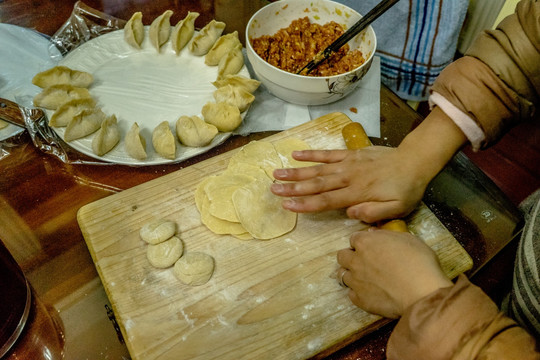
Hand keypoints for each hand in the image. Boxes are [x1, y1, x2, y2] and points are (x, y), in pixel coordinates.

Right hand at [271, 146, 428, 222]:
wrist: (414, 161)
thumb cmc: (405, 189)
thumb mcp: (397, 208)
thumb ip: (374, 212)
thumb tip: (350, 213)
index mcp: (357, 193)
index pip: (326, 200)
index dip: (305, 204)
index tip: (287, 205)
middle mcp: (348, 178)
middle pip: (316, 184)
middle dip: (293, 188)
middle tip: (273, 189)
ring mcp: (348, 164)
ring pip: (318, 169)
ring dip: (296, 172)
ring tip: (276, 173)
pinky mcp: (350, 154)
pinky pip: (328, 153)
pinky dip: (312, 154)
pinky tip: (296, 155)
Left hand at [337, 228, 452, 317]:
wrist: (422, 292)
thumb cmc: (419, 262)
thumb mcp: (408, 239)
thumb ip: (386, 235)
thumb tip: (374, 234)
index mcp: (365, 242)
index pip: (354, 238)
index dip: (363, 242)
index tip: (371, 247)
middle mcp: (355, 260)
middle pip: (342, 256)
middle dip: (351, 257)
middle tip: (365, 262)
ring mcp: (355, 280)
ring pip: (342, 275)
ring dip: (352, 275)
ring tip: (366, 279)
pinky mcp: (359, 299)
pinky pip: (351, 294)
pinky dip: (358, 293)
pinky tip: (370, 293)